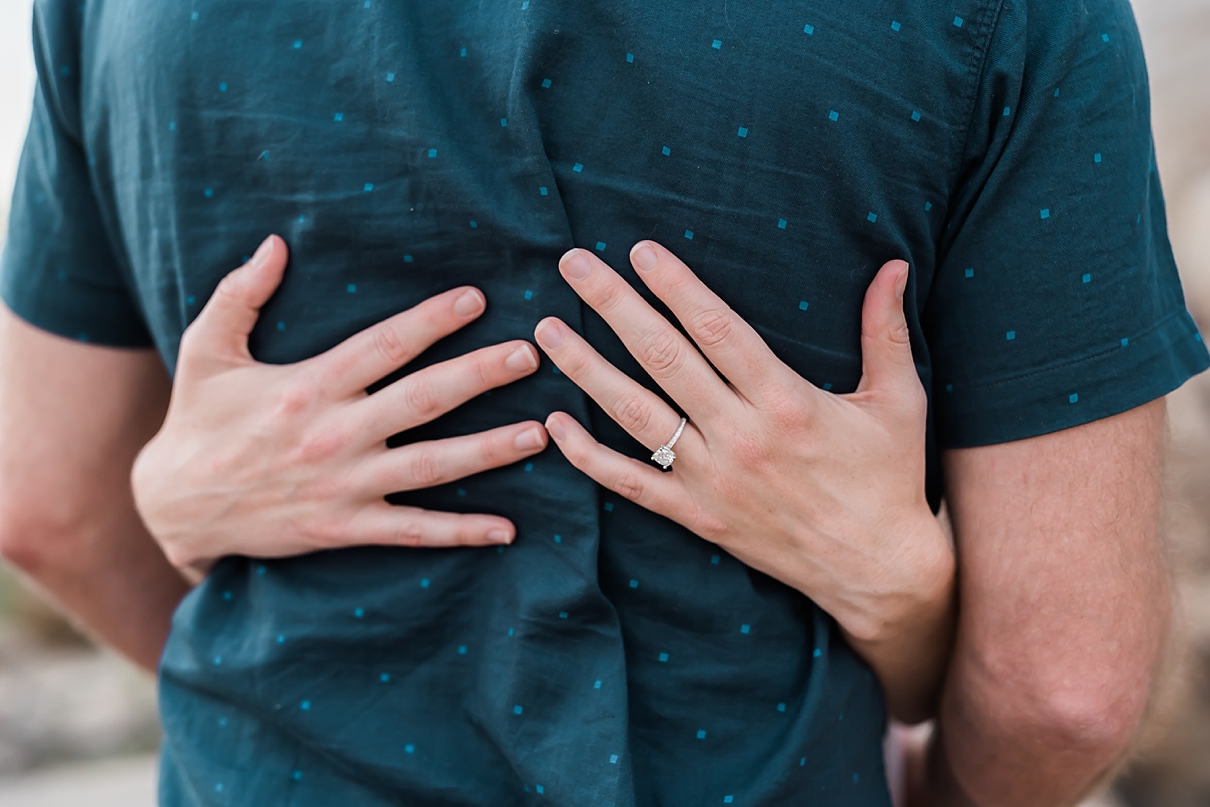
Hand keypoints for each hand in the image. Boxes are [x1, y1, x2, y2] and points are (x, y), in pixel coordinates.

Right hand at [132, 235, 546, 581]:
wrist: (174, 507)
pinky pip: (412, 531)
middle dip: (479, 376)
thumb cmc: (197, 420)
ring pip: (429, 466)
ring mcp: (343, 486)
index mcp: (308, 386)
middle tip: (530, 354)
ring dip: (487, 451)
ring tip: (538, 434)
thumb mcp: (206, 350)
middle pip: (421, 401)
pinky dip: (460, 532)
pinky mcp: (345, 528)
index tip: (476, 298)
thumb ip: (241, 294)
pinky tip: (507, 528)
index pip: (381, 346)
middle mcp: (333, 435)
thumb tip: (276, 242)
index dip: (430, 321)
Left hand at [533, 241, 954, 721]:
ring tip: (546, 331)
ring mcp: (713, 480)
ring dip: (586, 369)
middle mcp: (741, 436)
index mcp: (786, 401)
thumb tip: (896, 265)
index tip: (639, 249)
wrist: (877, 571)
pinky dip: (589, 456)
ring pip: (635, 415)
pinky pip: (631, 483)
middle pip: (662, 359)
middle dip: (613, 305)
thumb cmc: (890, 478)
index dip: (674, 285)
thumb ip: (886, 330)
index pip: (716, 328)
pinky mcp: (698, 516)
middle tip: (572, 264)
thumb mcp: (900, 400)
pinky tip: (555, 423)